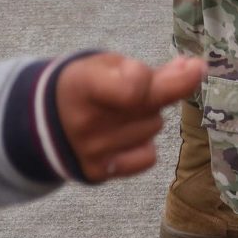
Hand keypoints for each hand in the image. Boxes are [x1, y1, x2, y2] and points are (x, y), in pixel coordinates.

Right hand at [52, 52, 205, 182]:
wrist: (42, 120)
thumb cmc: (87, 84)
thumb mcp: (110, 64)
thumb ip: (154, 70)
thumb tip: (196, 69)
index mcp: (82, 84)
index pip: (136, 88)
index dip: (159, 77)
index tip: (171, 67)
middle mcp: (84, 121)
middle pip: (151, 107)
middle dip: (155, 94)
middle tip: (134, 90)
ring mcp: (90, 151)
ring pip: (153, 129)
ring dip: (148, 118)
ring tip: (121, 113)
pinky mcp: (97, 172)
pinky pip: (148, 157)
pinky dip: (145, 145)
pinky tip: (125, 136)